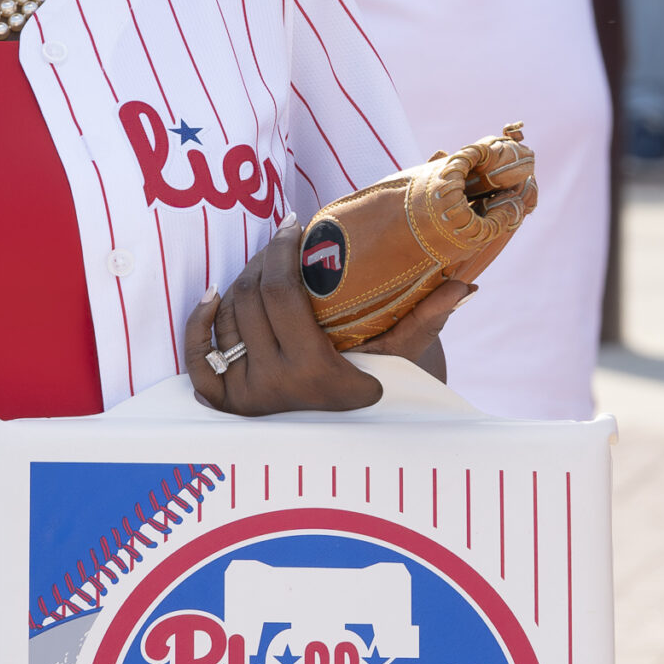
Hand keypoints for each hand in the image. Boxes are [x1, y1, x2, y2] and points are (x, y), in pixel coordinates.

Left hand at [181, 220, 470, 416]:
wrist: (347, 439)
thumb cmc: (378, 388)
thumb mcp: (403, 356)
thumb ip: (428, 319)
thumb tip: (466, 286)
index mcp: (315, 374)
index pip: (282, 294)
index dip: (282, 249)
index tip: (295, 225)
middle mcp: (273, 388)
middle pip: (251, 298)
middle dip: (263, 258)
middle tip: (281, 241)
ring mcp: (244, 397)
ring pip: (227, 318)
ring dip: (239, 282)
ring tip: (262, 265)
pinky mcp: (225, 405)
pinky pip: (196, 358)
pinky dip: (199, 323)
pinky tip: (214, 296)